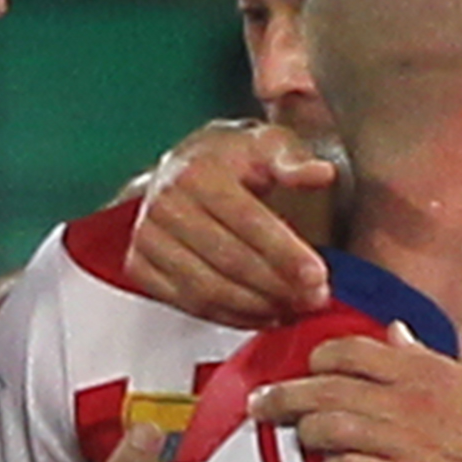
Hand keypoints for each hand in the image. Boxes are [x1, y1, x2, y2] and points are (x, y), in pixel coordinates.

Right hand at [127, 118, 336, 327]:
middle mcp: (166, 203)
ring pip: (208, 290)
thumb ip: (295, 160)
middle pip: (229, 261)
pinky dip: (230, 317)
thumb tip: (320, 173)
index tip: (317, 277)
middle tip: (313, 300)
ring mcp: (149, 237)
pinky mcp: (140, 265)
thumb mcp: (269, 144)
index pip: (248, 221)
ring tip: (293, 309)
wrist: (183, 168)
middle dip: (278, 287)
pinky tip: (262, 314)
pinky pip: (189, 304)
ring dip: (257, 308)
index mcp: (199, 172)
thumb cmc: (232, 160)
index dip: (285, 253)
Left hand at [261, 335, 461, 461]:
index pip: (350, 351)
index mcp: (424, 372)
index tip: (307, 371)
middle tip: (264, 406)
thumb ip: (428, 360)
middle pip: (324, 388)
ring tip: (295, 441)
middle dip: (285, 396)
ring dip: (305, 433)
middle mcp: (407, 401)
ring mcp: (403, 442)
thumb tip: (397, 335)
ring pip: (327, 426)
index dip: (318, 361)